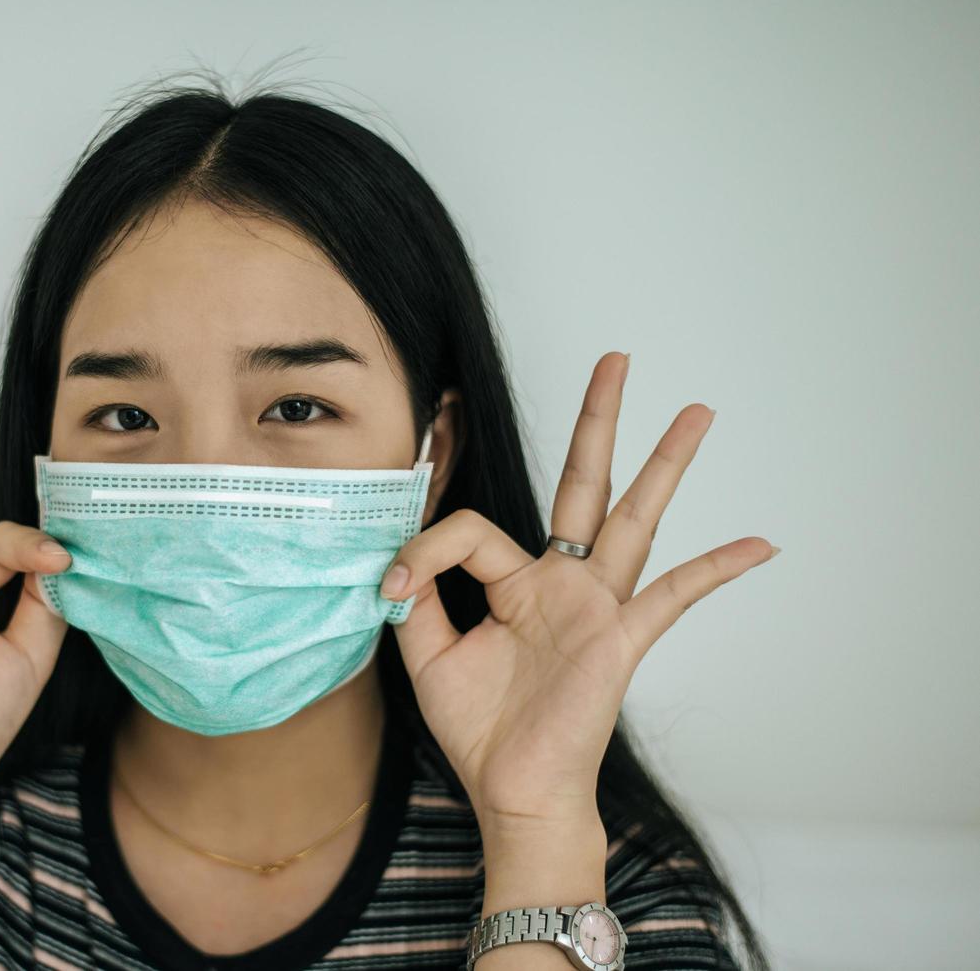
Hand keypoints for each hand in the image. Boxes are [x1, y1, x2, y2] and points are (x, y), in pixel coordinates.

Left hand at [382, 351, 777, 837]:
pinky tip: (761, 543)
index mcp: (518, 585)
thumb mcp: (428, 651)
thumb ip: (419, 594)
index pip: (473, 530)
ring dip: (665, 464)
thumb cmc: (480, 728)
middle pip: (585, 486)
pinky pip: (673, 599)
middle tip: (615, 358)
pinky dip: (716, 571)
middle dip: (598, 421)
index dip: (423, 549)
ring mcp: (598, 608)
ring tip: (698, 410)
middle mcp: (564, 584)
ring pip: (636, 520)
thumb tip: (400, 551)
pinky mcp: (620, 642)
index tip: (388, 587)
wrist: (510, 792)